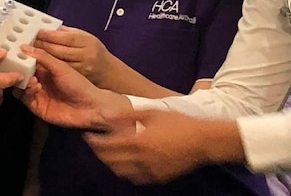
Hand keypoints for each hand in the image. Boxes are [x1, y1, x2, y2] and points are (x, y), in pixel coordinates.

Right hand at [20, 45, 128, 130]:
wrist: (89, 108)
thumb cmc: (79, 84)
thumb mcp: (61, 67)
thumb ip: (43, 57)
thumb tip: (24, 46)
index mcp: (47, 68)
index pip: (29, 60)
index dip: (21, 55)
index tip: (13, 48)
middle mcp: (40, 79)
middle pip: (22, 73)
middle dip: (19, 69)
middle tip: (16, 64)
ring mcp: (37, 93)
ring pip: (21, 86)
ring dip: (23, 80)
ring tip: (32, 78)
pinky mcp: (36, 106)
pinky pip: (25, 98)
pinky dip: (27, 92)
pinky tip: (36, 87)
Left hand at [35, 27, 112, 85]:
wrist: (106, 72)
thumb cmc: (93, 50)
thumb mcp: (84, 37)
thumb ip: (66, 33)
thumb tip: (49, 27)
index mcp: (85, 41)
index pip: (64, 37)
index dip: (48, 35)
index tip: (36, 32)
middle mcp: (84, 55)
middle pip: (57, 50)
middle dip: (40, 45)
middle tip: (26, 42)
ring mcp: (79, 68)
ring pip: (55, 62)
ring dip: (40, 57)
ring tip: (29, 52)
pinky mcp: (74, 79)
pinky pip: (57, 73)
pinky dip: (46, 67)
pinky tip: (37, 64)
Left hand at [84, 110, 242, 184]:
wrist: (202, 141)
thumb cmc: (178, 122)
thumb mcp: (152, 111)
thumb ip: (128, 114)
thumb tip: (108, 115)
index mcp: (138, 141)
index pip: (107, 146)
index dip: (94, 142)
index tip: (88, 136)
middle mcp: (141, 159)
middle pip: (111, 161)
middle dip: (100, 153)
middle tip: (96, 144)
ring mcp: (150, 171)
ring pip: (122, 173)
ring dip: (111, 164)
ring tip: (109, 154)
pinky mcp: (158, 178)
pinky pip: (136, 179)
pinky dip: (127, 172)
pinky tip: (127, 163)